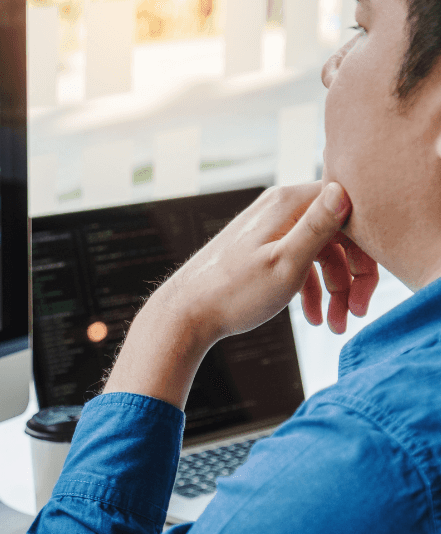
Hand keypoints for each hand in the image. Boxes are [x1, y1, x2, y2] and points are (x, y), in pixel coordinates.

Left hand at [161, 182, 378, 342]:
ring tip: (336, 326)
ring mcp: (269, 228)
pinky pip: (298, 263)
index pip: (351, 211)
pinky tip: (315, 319)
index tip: (368, 287)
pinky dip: (310, 289)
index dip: (368, 249)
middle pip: (338, 234)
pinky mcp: (260, 249)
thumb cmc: (233, 293)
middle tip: (357, 313)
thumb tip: (347, 188)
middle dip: (352, 276)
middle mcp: (280, 207)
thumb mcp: (285, 263)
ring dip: (333, 289)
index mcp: (289, 203)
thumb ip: (318, 227)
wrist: (185, 314)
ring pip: (319, 253)